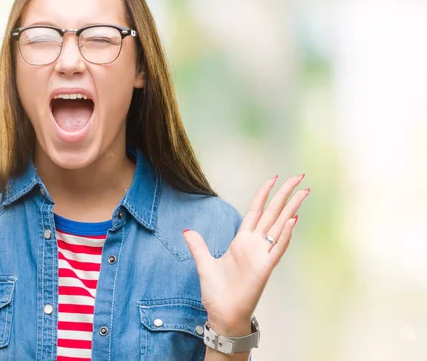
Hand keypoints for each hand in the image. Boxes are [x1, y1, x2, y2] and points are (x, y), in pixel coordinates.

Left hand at [183, 174, 309, 334]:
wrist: (222, 314)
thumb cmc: (217, 293)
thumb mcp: (203, 264)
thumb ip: (198, 246)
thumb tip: (187, 231)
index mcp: (241, 241)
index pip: (256, 211)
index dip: (264, 194)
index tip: (274, 179)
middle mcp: (254, 245)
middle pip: (272, 213)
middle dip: (285, 195)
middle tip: (299, 177)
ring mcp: (262, 255)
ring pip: (280, 226)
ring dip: (291, 208)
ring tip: (304, 191)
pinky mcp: (265, 268)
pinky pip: (277, 248)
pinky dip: (285, 235)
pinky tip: (293, 219)